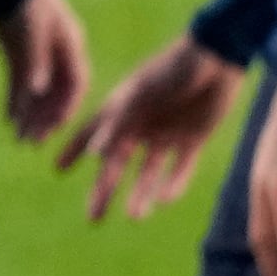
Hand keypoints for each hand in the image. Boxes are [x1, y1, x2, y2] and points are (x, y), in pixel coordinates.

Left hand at [0, 0, 88, 142]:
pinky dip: (16, 99)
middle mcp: (59, 52)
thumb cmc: (21, 0)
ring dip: (29, 113)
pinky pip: (21, 81)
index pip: (75, 85)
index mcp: (71, 45)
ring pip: (37, 89)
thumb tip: (33, 95)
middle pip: (56, 92)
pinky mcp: (20, 49)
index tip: (53, 128)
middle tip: (31, 141)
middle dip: (45, 118)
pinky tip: (9, 116)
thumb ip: (32, 64)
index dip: (65, 108)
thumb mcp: (27, 32)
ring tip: (19, 135)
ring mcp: (40, 51)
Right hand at [59, 35, 245, 221]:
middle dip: (105, 189)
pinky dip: (173, 183)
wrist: (217, 58)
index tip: (59, 170)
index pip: (91, 135)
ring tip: (134, 216)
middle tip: (94, 218)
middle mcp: (140, 126)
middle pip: (117, 164)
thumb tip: (96, 154)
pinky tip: (165, 199)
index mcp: (122, 111)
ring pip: (148, 171)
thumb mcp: (142, 94)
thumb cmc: (173, 69)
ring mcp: (166, 133)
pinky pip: (181, 167)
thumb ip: (119, 123)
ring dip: (141, 193)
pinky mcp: (193, 138)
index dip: (74, 151)